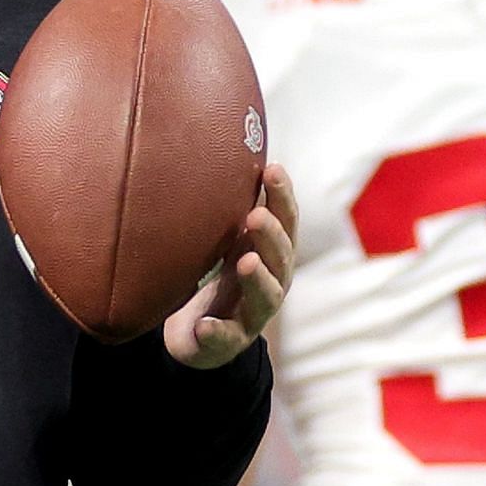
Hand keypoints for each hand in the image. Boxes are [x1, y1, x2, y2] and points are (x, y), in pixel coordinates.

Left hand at [163, 164, 294, 368]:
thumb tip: (219, 143)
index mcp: (270, 252)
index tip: (272, 169)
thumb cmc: (219, 277)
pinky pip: (225, 338)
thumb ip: (228, 204)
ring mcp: (252, 314)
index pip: (284, 220)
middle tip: (255, 216)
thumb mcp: (226, 239)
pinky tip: (204, 326)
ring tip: (245, 262)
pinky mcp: (229, 342)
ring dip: (258, 279)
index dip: (282, 196)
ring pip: (265, 298)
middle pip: (280, 257)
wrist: (201, 336)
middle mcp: (271, 280)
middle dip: (271, 235)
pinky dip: (216, 332)